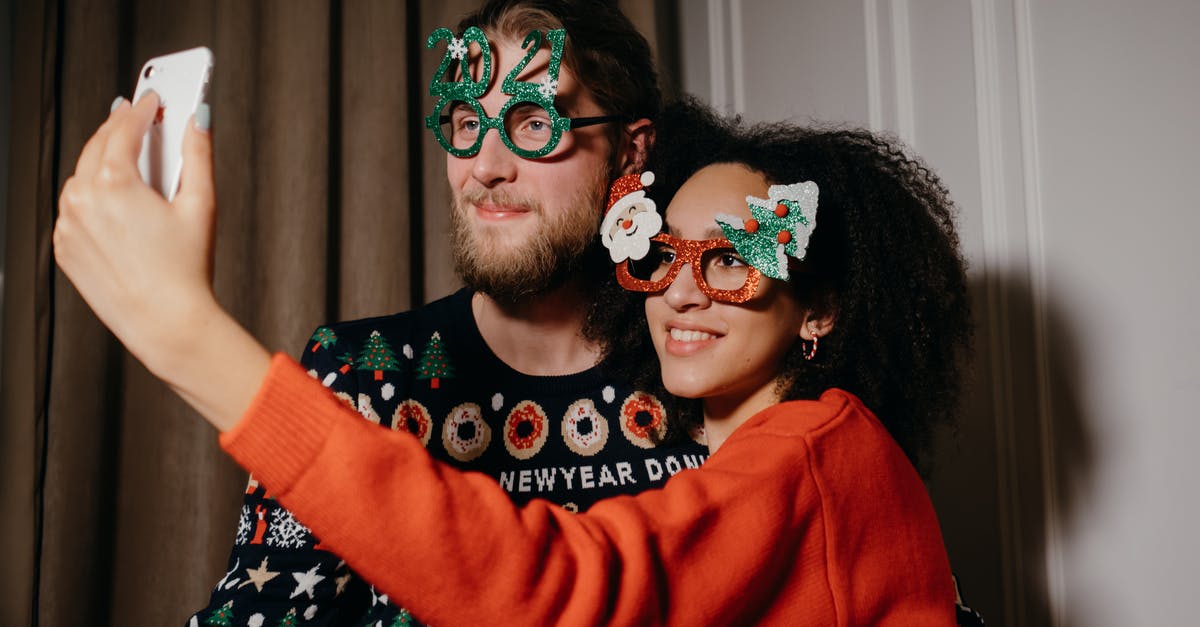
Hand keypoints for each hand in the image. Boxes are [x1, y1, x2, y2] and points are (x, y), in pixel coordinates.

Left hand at [55, 92, 270, 430]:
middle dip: (118, 128)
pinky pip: (73, 210)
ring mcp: (68, 226)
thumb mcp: (201, 205)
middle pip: (97, 146)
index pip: (124, 129)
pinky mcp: (65, 248)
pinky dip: (91, 198)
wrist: (166, 323)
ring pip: (81, 177)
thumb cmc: (186, 270)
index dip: (142, 108)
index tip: (153, 98)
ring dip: (102, 162)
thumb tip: (199, 119)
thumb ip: (198, 155)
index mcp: (115, 184)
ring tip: (128, 160)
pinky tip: (116, 202)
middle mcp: (82, 200)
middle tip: (138, 117)